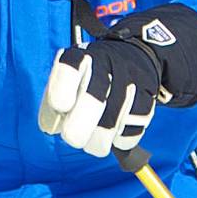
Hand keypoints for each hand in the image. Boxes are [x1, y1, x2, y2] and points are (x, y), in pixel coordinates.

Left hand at [38, 39, 159, 156]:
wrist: (135, 59)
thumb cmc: (89, 79)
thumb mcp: (68, 81)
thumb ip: (53, 104)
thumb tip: (49, 126)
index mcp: (79, 57)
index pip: (68, 71)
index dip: (62, 92)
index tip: (61, 108)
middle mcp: (106, 63)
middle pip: (93, 99)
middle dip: (78, 128)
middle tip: (72, 137)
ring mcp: (129, 80)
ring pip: (111, 123)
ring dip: (97, 140)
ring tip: (90, 139)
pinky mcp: (147, 98)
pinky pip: (131, 131)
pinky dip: (119, 140)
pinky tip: (113, 134)